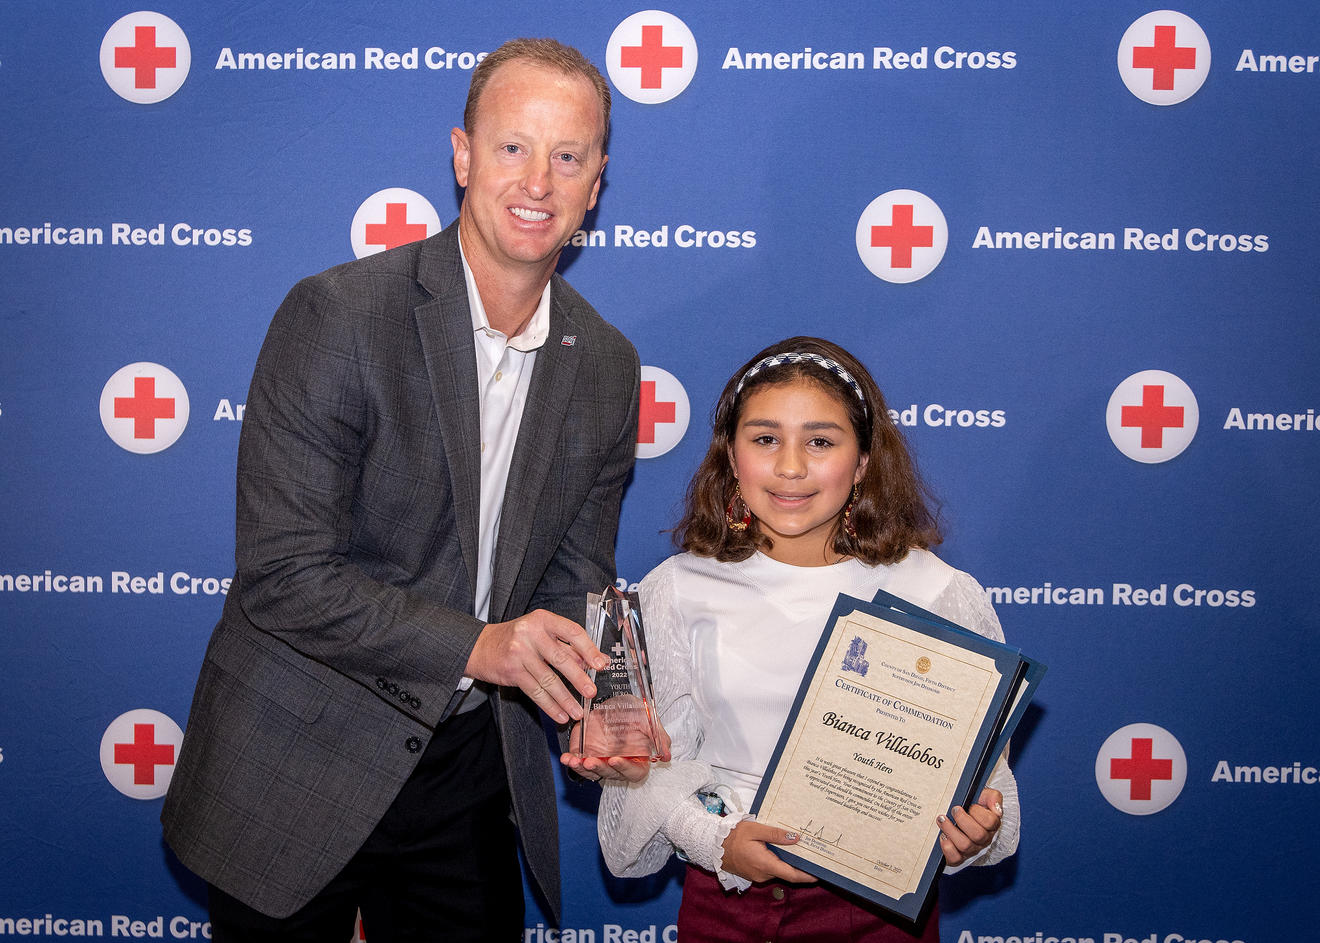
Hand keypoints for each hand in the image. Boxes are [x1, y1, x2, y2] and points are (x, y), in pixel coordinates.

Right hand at [465, 610, 606, 723]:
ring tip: (577, 711)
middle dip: (579, 679)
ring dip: (565, 699)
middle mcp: (531, 633)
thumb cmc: (516, 638)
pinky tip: (560, 714)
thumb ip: (568, 645)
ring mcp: (519, 652)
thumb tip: (597, 659)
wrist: (480, 647)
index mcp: (543, 620)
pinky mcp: (511, 672)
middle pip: (561, 659)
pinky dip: (549, 705)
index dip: (589, 649)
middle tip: (591, 692)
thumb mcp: (542, 634)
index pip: (572, 632)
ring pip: (548, 679)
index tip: (601, 664)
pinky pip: (535, 691)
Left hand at [558, 720, 672, 782]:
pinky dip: (572, 762)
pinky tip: (566, 758)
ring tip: (574, 761)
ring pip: (592, 772)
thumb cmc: (636, 712)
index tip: (615, 759)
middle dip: (599, 768)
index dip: (625, 768)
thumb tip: (667, 756)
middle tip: (591, 761)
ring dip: (582, 769)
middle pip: (610, 774)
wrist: (617, 701)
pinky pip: (579, 764)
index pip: (633, 772)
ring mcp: (602, 761)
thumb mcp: (649, 719)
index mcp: (637, 760)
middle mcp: (619, 764)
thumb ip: (659, 736)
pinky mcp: (587, 755)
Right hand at [720, 821, 816, 884]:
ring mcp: (758, 875)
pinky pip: (770, 869)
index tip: (820, 873)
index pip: (792, 875)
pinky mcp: (754, 873)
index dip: (807, 876)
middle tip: (813, 854)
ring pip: (778, 870)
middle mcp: (763, 874)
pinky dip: (778, 862)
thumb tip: (796, 838)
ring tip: (799, 848)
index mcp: (766, 864)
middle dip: (800, 866)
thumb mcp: (755, 830)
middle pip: (787, 873)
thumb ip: (775, 834)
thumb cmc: (733, 836)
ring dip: (788, 862)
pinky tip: (781, 850)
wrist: (713, 845)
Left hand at [936, 787, 1002, 865]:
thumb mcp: (984, 796)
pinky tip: (943, 836)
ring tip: (942, 820)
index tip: (969, 805)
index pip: (990, 822)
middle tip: (954, 809)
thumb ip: (993, 797)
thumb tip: (997, 810)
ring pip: (965, 845)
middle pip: (978, 835)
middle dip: (963, 820)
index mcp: (992, 825)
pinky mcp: (959, 857)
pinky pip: (955, 858)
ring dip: (951, 831)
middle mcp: (983, 840)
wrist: (959, 813)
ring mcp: (972, 849)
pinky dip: (948, 847)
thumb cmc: (972, 804)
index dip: (978, 812)